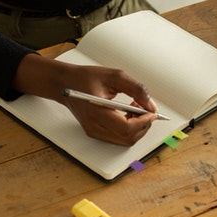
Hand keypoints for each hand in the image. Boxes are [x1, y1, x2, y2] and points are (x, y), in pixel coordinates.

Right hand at [12, 55, 157, 145]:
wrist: (65, 83)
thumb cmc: (86, 78)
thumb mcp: (115, 76)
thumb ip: (136, 89)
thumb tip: (151, 105)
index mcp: (96, 112)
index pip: (126, 128)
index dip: (143, 122)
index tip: (151, 112)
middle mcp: (94, 127)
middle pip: (128, 138)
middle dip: (143, 125)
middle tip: (144, 108)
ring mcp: (94, 132)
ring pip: (125, 140)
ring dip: (137, 127)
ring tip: (134, 108)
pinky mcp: (96, 132)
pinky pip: (119, 137)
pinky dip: (129, 128)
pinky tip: (127, 113)